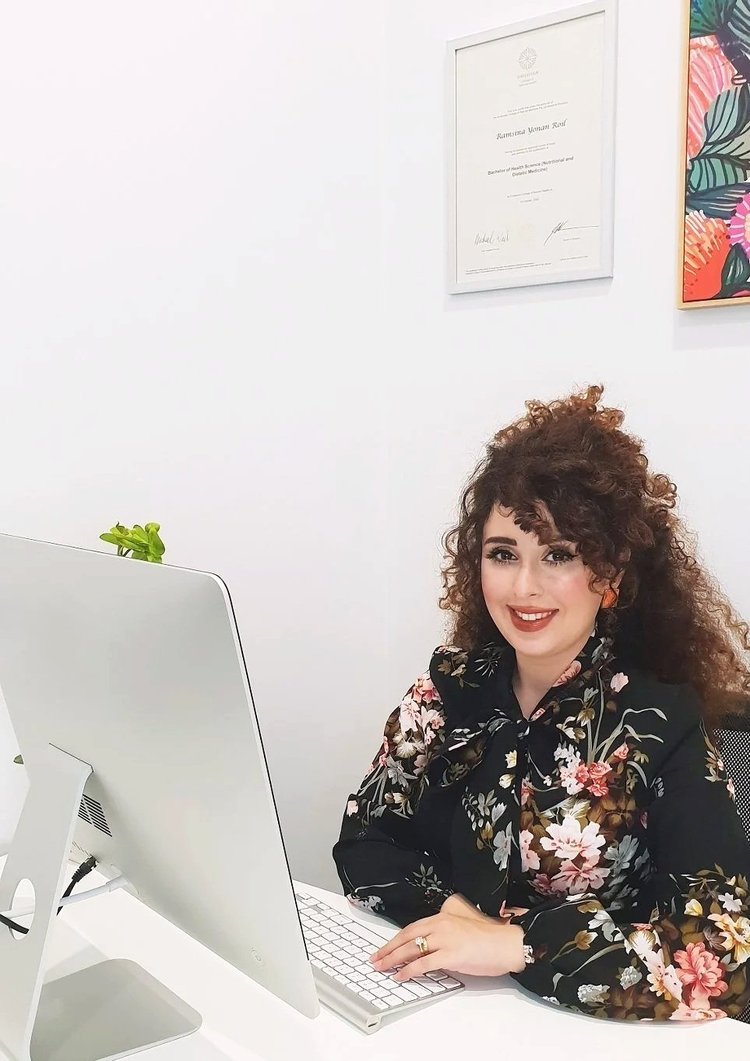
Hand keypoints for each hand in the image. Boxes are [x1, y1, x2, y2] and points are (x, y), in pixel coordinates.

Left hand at [369, 894, 525, 980]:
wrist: (507, 943)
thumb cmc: (489, 938)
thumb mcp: (463, 926)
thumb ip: (446, 929)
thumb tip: (431, 943)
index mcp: (443, 916)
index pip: (412, 928)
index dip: (395, 939)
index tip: (384, 947)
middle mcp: (441, 925)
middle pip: (407, 937)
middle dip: (388, 949)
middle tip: (375, 959)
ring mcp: (445, 939)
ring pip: (412, 949)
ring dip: (393, 960)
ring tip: (382, 968)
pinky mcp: (451, 955)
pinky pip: (424, 964)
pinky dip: (409, 970)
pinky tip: (401, 976)